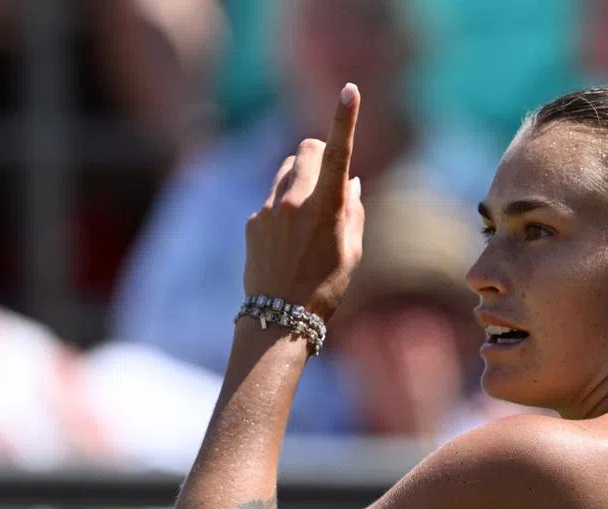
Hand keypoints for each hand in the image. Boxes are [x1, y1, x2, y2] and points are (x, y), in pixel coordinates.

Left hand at [244, 84, 365, 319]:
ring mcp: (269, 209)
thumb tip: (353, 183)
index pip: (340, 153)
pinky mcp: (253, 221)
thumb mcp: (352, 252)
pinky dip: (284, 207)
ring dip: (300, 178)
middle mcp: (294, 201)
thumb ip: (354, 211)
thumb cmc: (326, 289)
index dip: (346, 118)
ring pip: (286, 171)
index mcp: (326, 208)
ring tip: (309, 215)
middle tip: (329, 175)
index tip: (350, 89)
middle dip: (320, 152)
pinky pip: (272, 199)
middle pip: (307, 150)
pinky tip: (289, 241)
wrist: (280, 319)